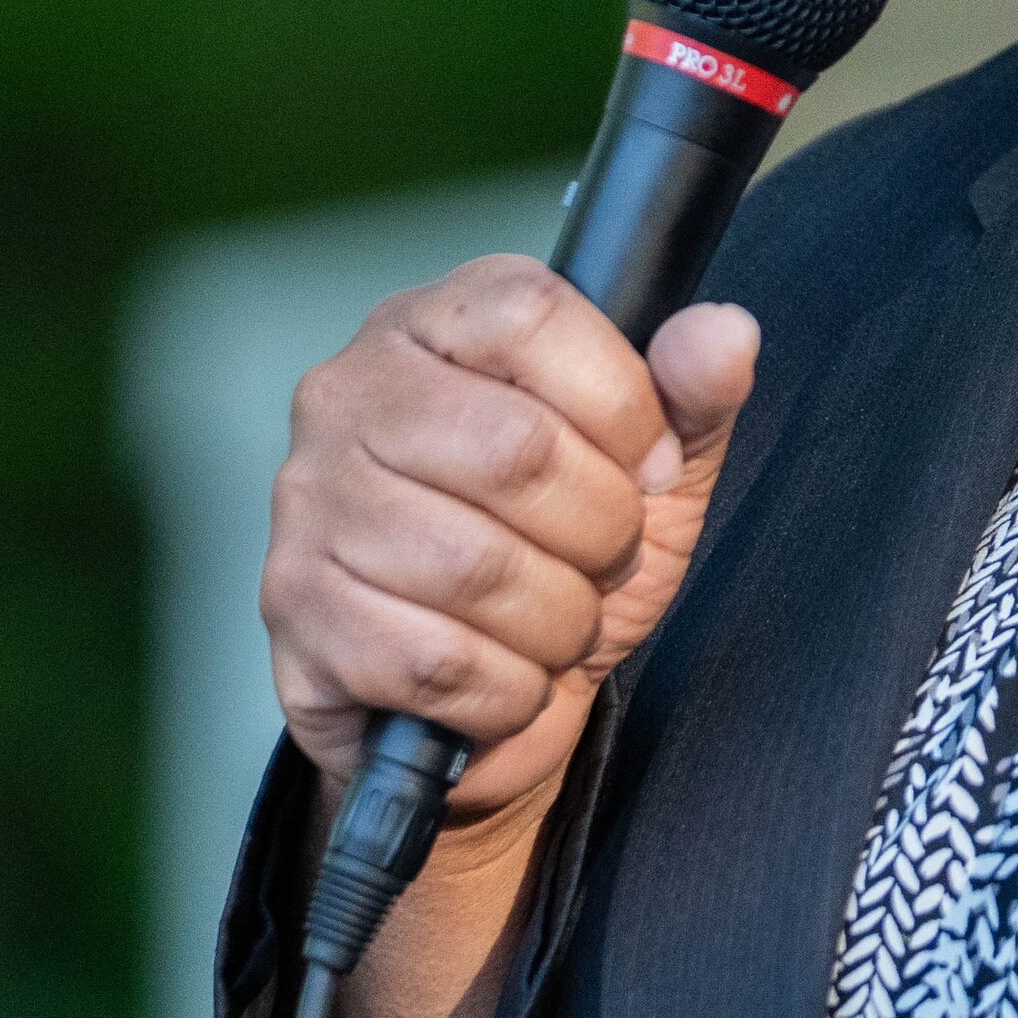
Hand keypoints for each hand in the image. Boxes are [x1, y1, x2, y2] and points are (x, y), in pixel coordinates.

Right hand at [257, 256, 757, 826]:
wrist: (485, 703)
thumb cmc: (561, 556)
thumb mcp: (653, 470)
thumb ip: (694, 394)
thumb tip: (723, 333)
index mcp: (437, 323)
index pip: (531, 314)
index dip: (621, 403)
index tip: (649, 467)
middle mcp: (350, 393)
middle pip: (515, 449)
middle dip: (601, 532)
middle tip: (604, 560)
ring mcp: (308, 501)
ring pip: (476, 568)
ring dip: (558, 621)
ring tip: (557, 622)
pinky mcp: (295, 610)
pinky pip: (435, 661)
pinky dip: (505, 691)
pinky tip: (504, 678)